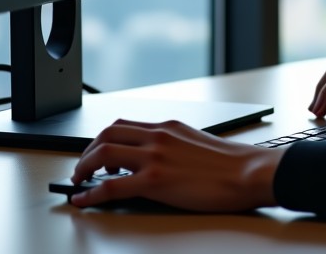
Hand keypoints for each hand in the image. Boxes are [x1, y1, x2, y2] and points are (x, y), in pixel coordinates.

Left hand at [69, 118, 283, 210]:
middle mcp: (159, 135)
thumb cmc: (229, 163)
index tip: (96, 155)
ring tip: (80, 181)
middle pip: (108, 133)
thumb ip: (172, 146)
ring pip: (104, 152)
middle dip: (88, 151)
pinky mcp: (156, 180)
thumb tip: (155, 160)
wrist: (246, 172)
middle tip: (83, 168)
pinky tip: (84, 200)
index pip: (124, 124)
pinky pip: (111, 185)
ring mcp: (156, 156)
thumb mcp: (195, 143)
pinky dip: (91, 193)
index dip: (103, 140)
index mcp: (169, 127)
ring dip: (84, 167)